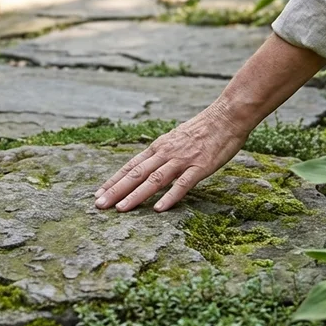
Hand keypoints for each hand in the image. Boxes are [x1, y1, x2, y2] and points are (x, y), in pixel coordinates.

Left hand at [94, 105, 250, 212]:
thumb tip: (147, 166)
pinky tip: (158, 209)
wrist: (227, 116)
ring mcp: (182, 160)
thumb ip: (161, 153)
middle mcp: (166, 153)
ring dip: (136, 195)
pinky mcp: (200, 167)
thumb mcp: (175, 138)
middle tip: (99, 205)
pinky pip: (182, 184)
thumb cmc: (203, 129)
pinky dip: (169, 197)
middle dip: (116, 190)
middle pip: (136, 174)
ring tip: (120, 209)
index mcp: (159, 147)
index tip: (98, 193)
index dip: (114, 180)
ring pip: (154, 180)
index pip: (131, 166)